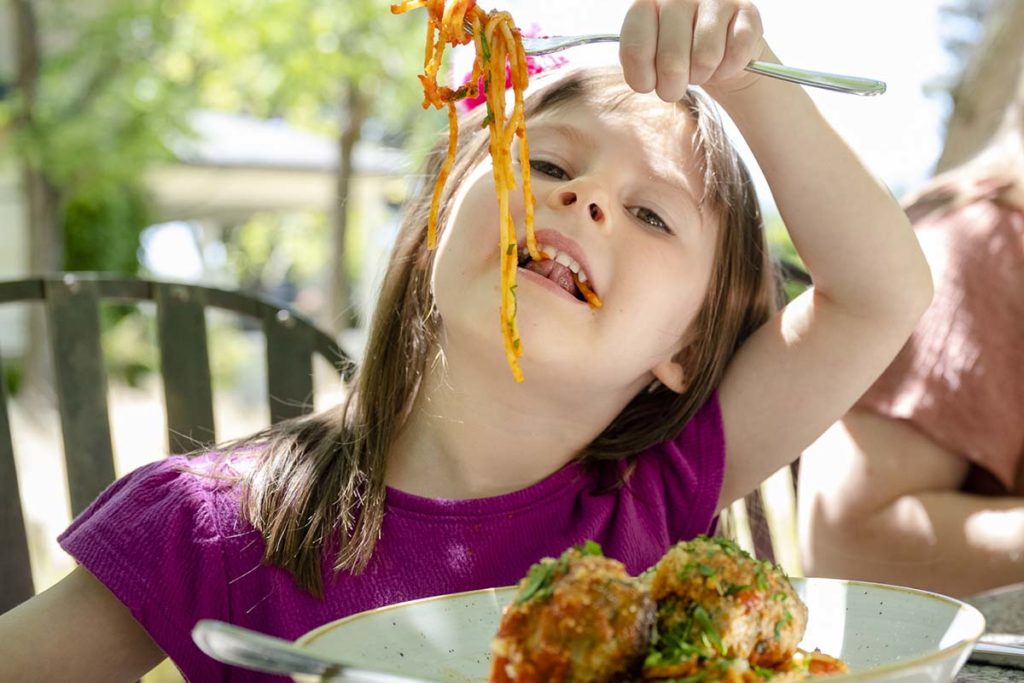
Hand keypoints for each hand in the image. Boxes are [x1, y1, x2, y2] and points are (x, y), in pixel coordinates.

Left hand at [619, 0, 767, 101]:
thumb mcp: (650, 57)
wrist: (719, 49)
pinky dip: (728, 69)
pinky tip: (723, 61)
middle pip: (670, 60)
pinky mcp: (747, 10)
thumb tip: (644, 79)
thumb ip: (640, 62)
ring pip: (705, 58)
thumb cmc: (678, 53)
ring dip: (702, 75)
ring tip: (700, 68)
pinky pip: (735, 54)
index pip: (636, 48)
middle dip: (672, 86)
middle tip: (675, 86)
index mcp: (647, 3)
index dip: (641, 78)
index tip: (648, 85)